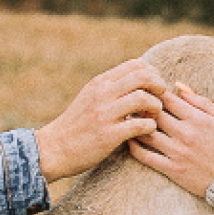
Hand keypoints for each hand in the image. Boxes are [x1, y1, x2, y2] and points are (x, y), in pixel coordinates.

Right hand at [36, 59, 167, 182]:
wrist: (53, 149)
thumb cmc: (77, 124)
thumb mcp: (90, 96)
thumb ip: (111, 87)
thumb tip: (138, 78)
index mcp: (100, 82)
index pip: (136, 64)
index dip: (152, 73)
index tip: (153, 87)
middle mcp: (102, 94)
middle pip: (143, 77)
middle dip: (159, 86)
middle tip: (160, 99)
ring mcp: (105, 114)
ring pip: (144, 99)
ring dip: (156, 107)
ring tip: (153, 116)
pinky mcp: (109, 135)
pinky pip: (141, 125)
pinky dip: (150, 127)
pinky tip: (146, 131)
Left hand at [130, 82, 213, 196]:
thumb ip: (200, 101)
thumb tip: (179, 87)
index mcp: (197, 119)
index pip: (167, 99)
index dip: (153, 92)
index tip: (146, 91)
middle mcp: (185, 134)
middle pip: (154, 114)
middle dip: (141, 106)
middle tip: (131, 103)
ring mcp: (177, 152)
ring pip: (147, 134)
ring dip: (135, 125)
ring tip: (128, 120)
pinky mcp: (173, 169)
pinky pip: (147, 157)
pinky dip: (135, 148)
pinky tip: (130, 141)